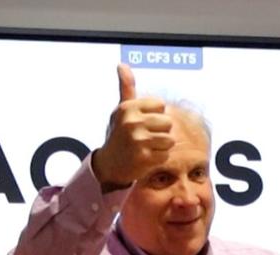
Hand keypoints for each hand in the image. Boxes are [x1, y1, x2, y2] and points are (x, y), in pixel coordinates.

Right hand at [91, 64, 174, 190]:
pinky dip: (159, 158)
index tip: (143, 122)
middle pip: (168, 122)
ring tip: (148, 147)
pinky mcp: (144, 158)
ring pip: (170, 140)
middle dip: (161, 131)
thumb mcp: (121, 109)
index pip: (161, 105)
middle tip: (146, 136)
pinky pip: (166, 155)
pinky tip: (147, 157)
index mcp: (128, 107)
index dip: (156, 114)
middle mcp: (132, 122)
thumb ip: (126, 87)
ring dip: (162, 145)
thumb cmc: (119, 133)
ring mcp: (138, 141)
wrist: (110, 164)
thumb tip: (122, 64)